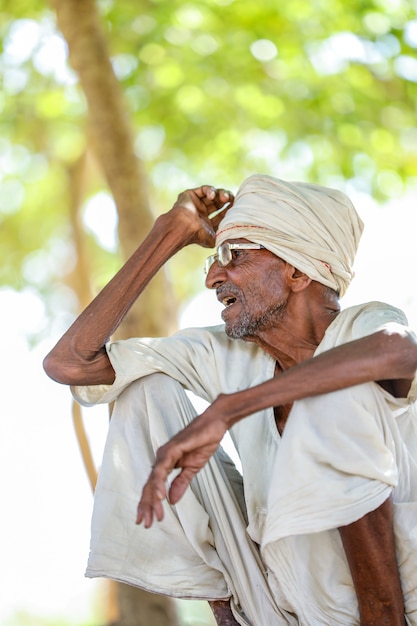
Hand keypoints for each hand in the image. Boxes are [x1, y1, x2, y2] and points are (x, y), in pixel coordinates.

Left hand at [136, 405, 227, 527]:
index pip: (153, 487)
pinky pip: (163, 469)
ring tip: (154, 515)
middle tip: (145, 524)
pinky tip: (161, 496)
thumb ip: (181, 483)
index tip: (147, 521)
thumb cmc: (203, 442)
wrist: (214, 425)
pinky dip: (160, 483)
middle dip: (146, 506)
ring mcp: (165, 453)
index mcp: (165, 464)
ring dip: (153, 499)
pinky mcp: (172, 449)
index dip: (149, 504)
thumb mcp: (192, 468)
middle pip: (149, 485)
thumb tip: (171, 501)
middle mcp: (161, 458)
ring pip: (153, 479)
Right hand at [170, 185, 233, 247]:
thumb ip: (222, 237)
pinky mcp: (190, 195)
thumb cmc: (197, 235)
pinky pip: (203, 189)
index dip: (230, 210)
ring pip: (212, 194)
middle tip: (231, 200)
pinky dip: (210, 190)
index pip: (221, 214)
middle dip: (226, 200)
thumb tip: (233, 237)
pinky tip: (212, 196)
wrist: (184, 227)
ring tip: (225, 197)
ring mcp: (196, 204)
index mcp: (206, 224)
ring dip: (221, 194)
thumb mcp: (213, 240)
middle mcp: (201, 213)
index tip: (237, 207)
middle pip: (218, 203)